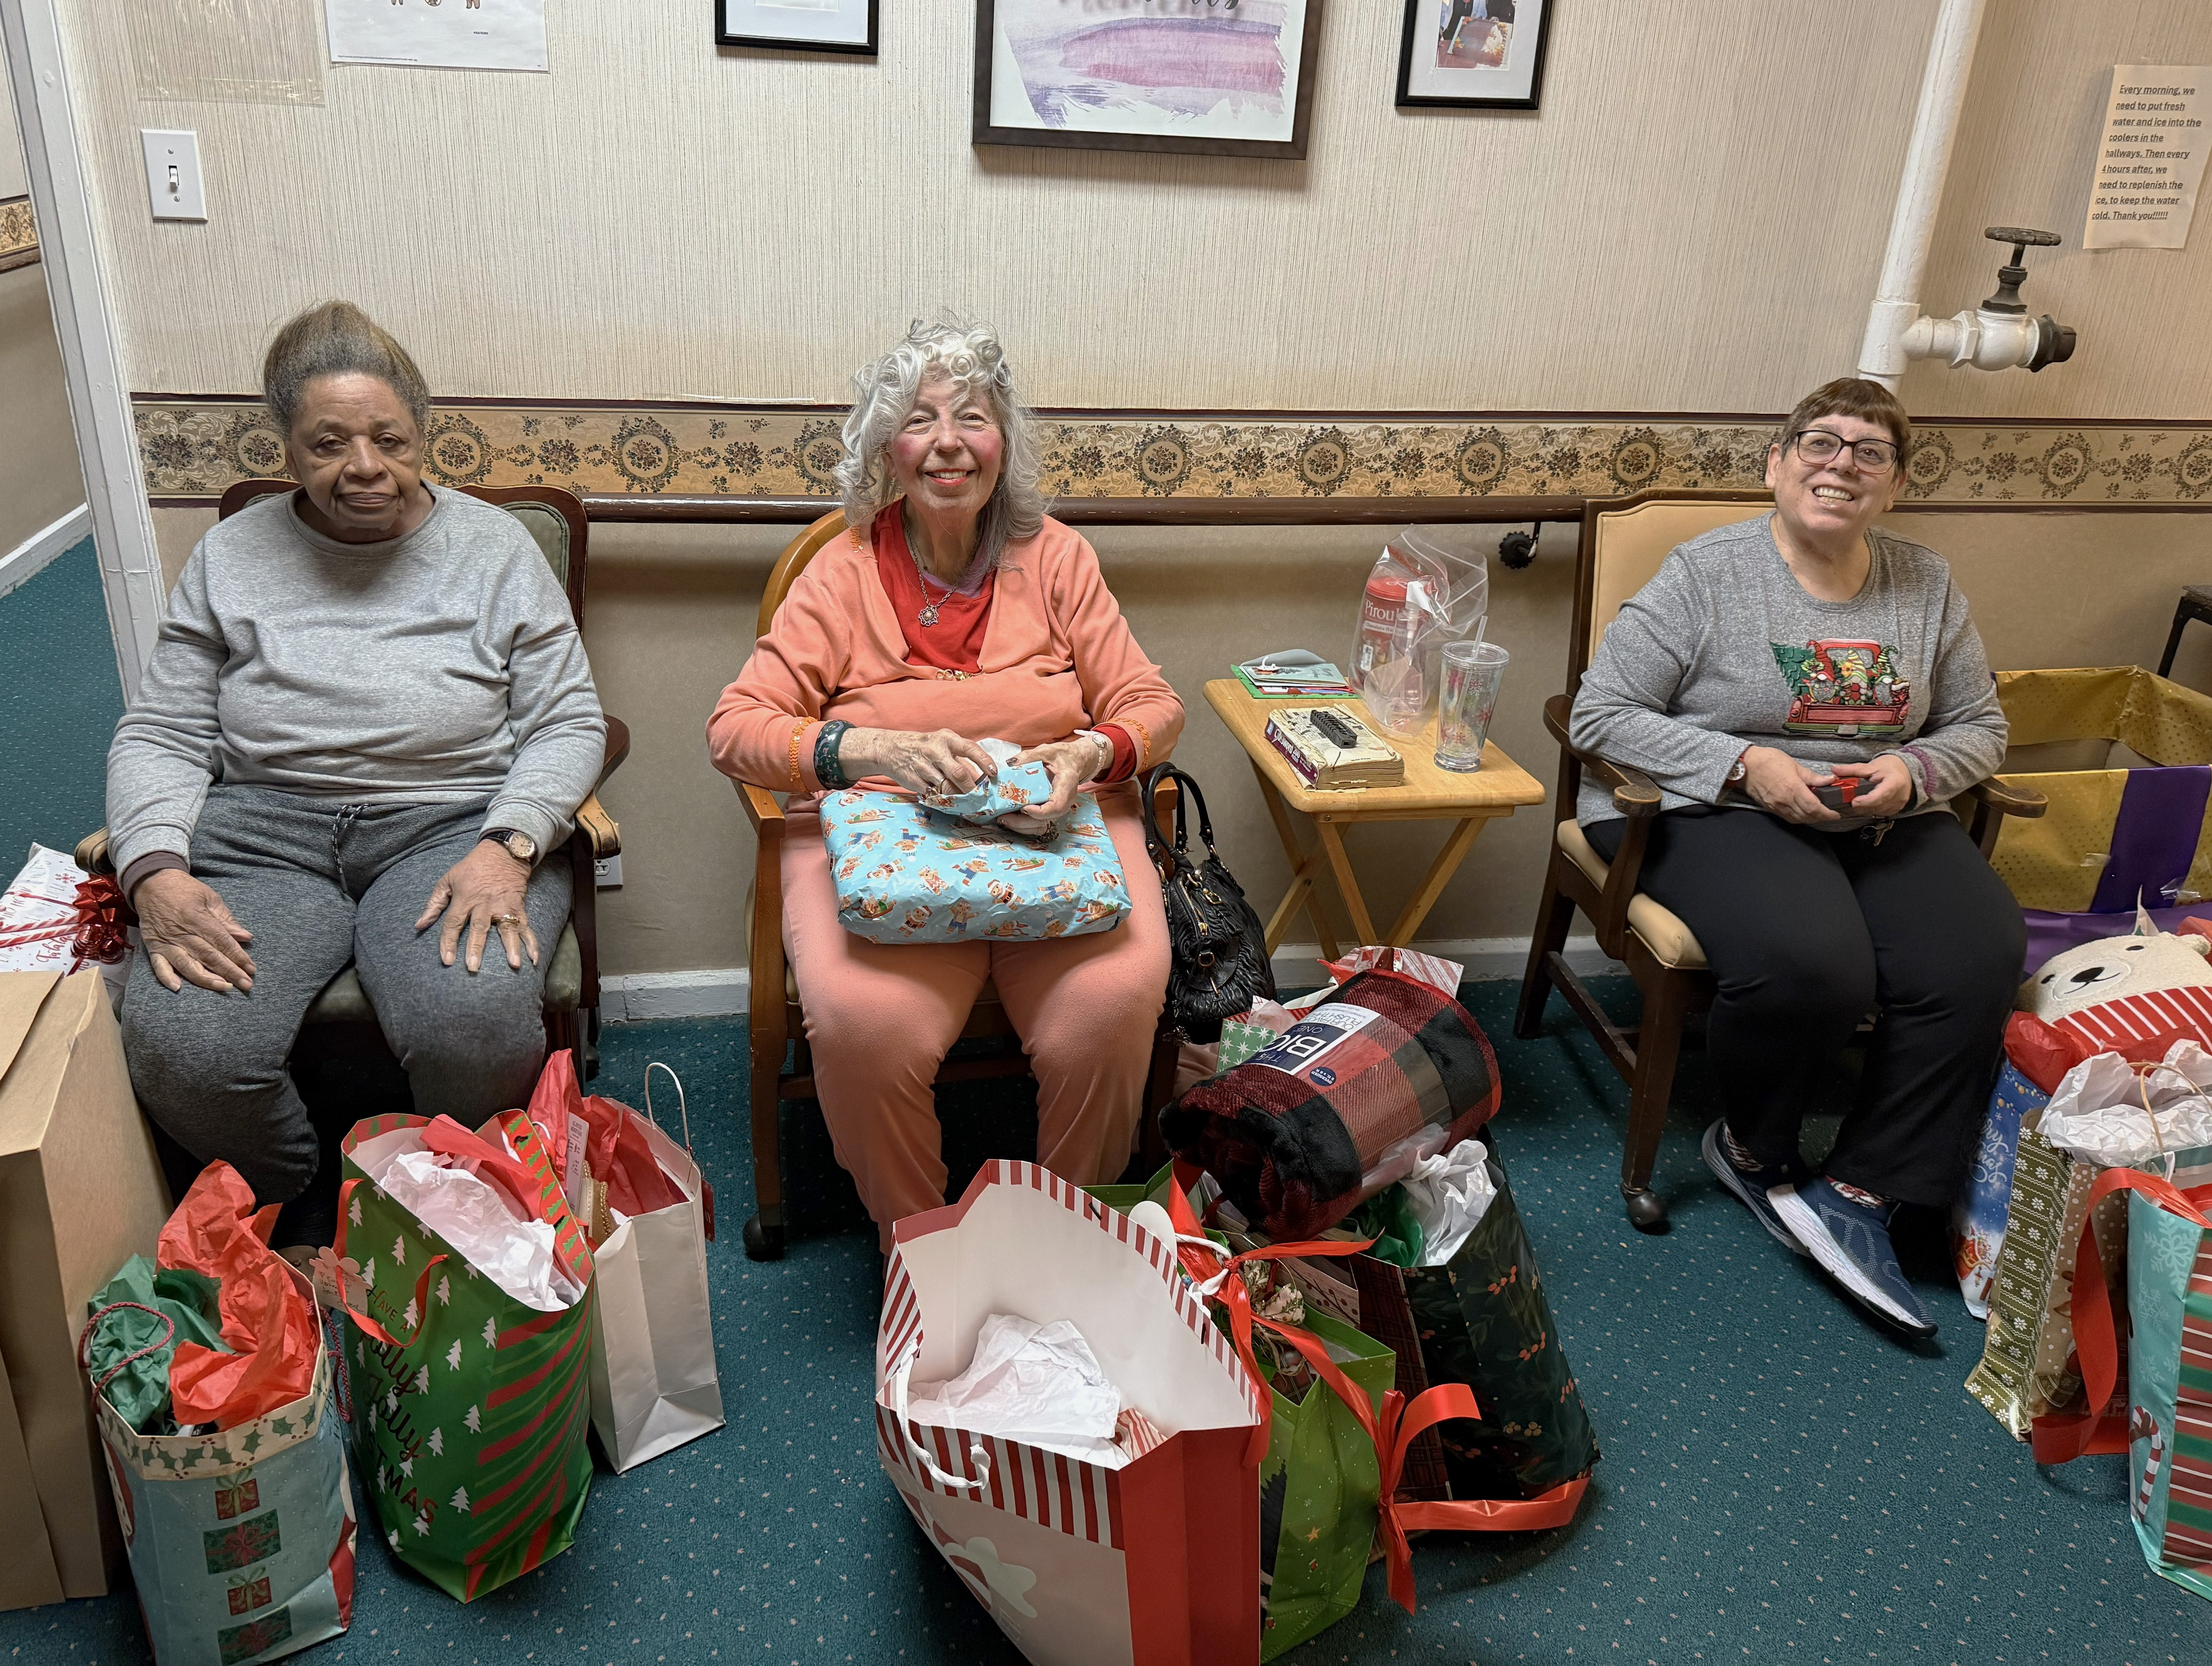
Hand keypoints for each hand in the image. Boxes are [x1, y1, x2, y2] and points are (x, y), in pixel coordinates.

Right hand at [134, 870, 255, 993]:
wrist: (151, 882)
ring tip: (224, 987)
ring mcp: (165, 941)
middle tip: (246, 984)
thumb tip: (246, 937)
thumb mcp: (209, 898)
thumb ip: (226, 920)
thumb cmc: (185, 889)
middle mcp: (180, 932)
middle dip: (229, 971)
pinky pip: (158, 965)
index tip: (251, 968)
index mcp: (196, 918)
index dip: (238, 956)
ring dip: (205, 979)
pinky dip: (166, 977)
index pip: (221, 941)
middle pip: (208, 956)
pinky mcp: (153, 947)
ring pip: (186, 964)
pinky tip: (178, 988)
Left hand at [415, 842, 537, 972]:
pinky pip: (526, 927)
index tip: (447, 961)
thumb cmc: (472, 867)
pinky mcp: (519, 906)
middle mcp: (484, 903)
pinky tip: (534, 958)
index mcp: (465, 898)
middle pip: (478, 929)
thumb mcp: (447, 880)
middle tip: (473, 967)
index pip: (454, 923)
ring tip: (514, 965)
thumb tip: (419, 926)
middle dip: (476, 948)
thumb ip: (434, 904)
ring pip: (507, 929)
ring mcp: (503, 906)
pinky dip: (531, 942)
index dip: (448, 942)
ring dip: (511, 947)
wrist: (503, 852)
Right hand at [842, 727, 996, 797]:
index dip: (984, 761)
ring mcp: (923, 766)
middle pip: (959, 773)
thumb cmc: (925, 746)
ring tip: (966, 800)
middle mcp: (935, 751)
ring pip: (947, 787)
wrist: (891, 748)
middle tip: (980, 796)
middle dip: (971, 787)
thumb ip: (961, 758)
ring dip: (958, 796)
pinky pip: (934, 794)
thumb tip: (983, 776)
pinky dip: (943, 799)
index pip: (970, 748)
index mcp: (946, 739)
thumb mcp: (943, 744)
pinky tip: (947, 799)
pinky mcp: (914, 780)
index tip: (993, 773)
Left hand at [997, 734, 1109, 834]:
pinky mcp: (1051, 811)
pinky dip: (1024, 824)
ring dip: (1021, 825)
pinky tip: (1010, 818)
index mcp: (1067, 786)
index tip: (1023, 808)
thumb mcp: (1047, 751)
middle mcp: (1065, 801)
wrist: (1076, 761)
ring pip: (1041, 825)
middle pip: (1045, 820)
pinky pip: (1039, 823)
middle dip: (1022, 822)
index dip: (1040, 811)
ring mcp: (1059, 808)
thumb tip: (1010, 764)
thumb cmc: (1063, 756)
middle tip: (1003, 817)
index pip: (1057, 806)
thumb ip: (1029, 756)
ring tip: (1003, 819)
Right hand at [1737, 745, 1840, 824]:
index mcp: (1793, 789)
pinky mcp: (1770, 808)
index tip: (1835, 814)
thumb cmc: (1768, 761)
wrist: (1746, 765)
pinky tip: (1803, 813)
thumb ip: (1812, 776)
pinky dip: (1798, 818)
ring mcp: (1776, 806)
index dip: (1827, 813)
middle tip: (1829, 813)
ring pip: (1798, 820)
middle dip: (1821, 817)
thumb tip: (1829, 781)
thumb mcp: (1794, 765)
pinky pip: (1788, 818)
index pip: (1814, 807)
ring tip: (1818, 813)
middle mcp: (1785, 801)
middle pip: (1807, 816)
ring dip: (1810, 819)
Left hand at [1828, 754, 1913, 817]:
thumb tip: (1834, 770)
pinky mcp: (1895, 810)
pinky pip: (1879, 814)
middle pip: (1876, 806)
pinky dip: (1869, 810)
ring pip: (1876, 812)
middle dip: (1860, 805)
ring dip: (1863, 809)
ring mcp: (1898, 805)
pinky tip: (1863, 804)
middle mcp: (1899, 796)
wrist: (1906, 771)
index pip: (1881, 795)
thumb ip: (1853, 769)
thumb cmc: (1889, 767)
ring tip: (1853, 801)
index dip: (1866, 800)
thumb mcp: (1872, 765)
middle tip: (1846, 801)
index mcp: (1895, 782)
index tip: (1854, 801)